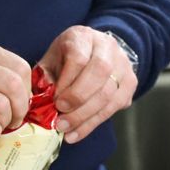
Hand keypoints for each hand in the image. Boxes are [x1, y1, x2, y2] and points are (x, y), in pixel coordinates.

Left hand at [38, 25, 134, 143]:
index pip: (79, 58)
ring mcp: (123, 64)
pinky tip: (76, 133)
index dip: (67, 82)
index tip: (54, 100)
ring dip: (85, 116)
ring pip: (109, 93)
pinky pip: (115, 106)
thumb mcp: (52, 59)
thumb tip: (39, 101)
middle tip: (60, 117)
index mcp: (83, 37)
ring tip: (65, 129)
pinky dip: (94, 123)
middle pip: (100, 72)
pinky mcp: (130, 83)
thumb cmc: (68, 58)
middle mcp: (107, 47)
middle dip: (79, 98)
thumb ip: (45, 77)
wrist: (96, 52)